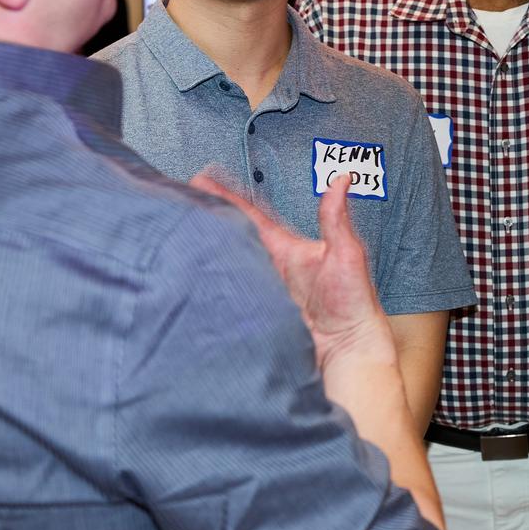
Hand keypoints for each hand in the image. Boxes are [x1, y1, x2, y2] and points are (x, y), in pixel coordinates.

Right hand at [190, 172, 393, 368]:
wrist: (347, 349)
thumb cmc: (352, 303)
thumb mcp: (345, 253)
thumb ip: (335, 218)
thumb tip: (342, 179)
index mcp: (285, 248)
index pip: (251, 215)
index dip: (228, 196)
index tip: (205, 180)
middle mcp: (269, 266)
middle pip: (232, 237)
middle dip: (206, 218)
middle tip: (179, 202)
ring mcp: (259, 290)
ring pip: (226, 264)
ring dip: (203, 249)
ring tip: (176, 232)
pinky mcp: (253, 313)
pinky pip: (227, 294)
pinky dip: (209, 284)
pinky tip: (189, 278)